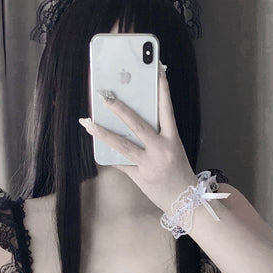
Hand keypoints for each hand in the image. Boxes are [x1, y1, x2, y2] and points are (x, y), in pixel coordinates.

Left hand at [78, 67, 196, 212]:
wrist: (185, 201)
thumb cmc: (179, 173)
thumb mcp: (174, 149)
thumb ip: (158, 134)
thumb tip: (135, 119)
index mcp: (172, 139)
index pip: (167, 109)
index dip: (162, 89)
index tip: (156, 71)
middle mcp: (161, 150)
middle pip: (138, 125)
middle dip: (120, 109)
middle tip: (105, 96)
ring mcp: (149, 164)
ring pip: (122, 145)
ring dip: (103, 133)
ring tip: (88, 122)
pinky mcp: (139, 177)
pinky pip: (120, 163)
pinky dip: (109, 155)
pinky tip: (96, 146)